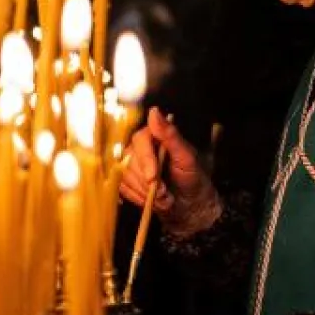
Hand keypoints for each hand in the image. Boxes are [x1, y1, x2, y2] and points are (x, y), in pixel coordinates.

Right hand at [118, 108, 220, 236]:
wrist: (190, 203)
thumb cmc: (192, 177)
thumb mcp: (186, 157)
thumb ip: (170, 135)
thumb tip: (154, 111)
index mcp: (154, 135)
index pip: (140, 140)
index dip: (145, 160)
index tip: (153, 178)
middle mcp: (139, 147)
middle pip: (129, 159)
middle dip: (146, 182)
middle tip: (164, 193)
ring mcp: (130, 164)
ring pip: (124, 175)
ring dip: (143, 192)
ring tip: (162, 198)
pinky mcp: (126, 179)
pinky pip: (122, 188)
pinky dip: (137, 198)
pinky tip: (151, 201)